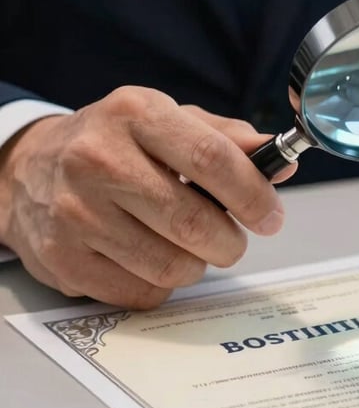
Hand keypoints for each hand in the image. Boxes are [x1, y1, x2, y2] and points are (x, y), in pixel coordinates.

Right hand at [0, 87, 294, 307]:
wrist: (30, 169)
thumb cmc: (115, 144)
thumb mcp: (168, 121)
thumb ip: (227, 139)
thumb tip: (279, 163)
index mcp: (135, 114)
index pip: (211, 159)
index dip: (253, 194)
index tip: (270, 215)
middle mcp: (98, 159)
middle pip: (194, 222)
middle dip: (230, 241)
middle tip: (232, 239)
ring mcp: (76, 212)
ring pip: (171, 266)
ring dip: (196, 265)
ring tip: (187, 245)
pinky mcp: (63, 259)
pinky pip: (141, 293)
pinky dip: (161, 285)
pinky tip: (150, 258)